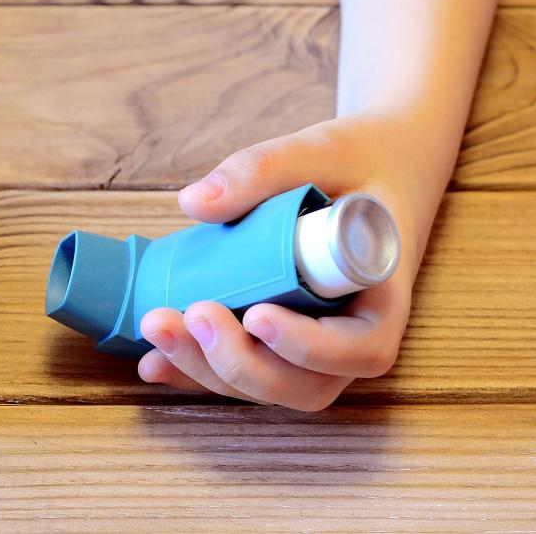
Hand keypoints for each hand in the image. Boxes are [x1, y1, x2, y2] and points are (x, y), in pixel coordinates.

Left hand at [136, 112, 450, 410]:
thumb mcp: (323, 149)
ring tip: (157, 326)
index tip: (256, 315)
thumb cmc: (361, 159)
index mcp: (384, 294)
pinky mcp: (281, 344)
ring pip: (269, 387)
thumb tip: (194, 201)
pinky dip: (196, 372)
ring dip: (208, 370)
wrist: (378, 165)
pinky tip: (150, 360)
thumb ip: (263, 169)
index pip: (362, 348)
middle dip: (240, 363)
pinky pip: (243, 373)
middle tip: (192, 315)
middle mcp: (355, 334)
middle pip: (305, 385)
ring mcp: (317, 347)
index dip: (307, 347)